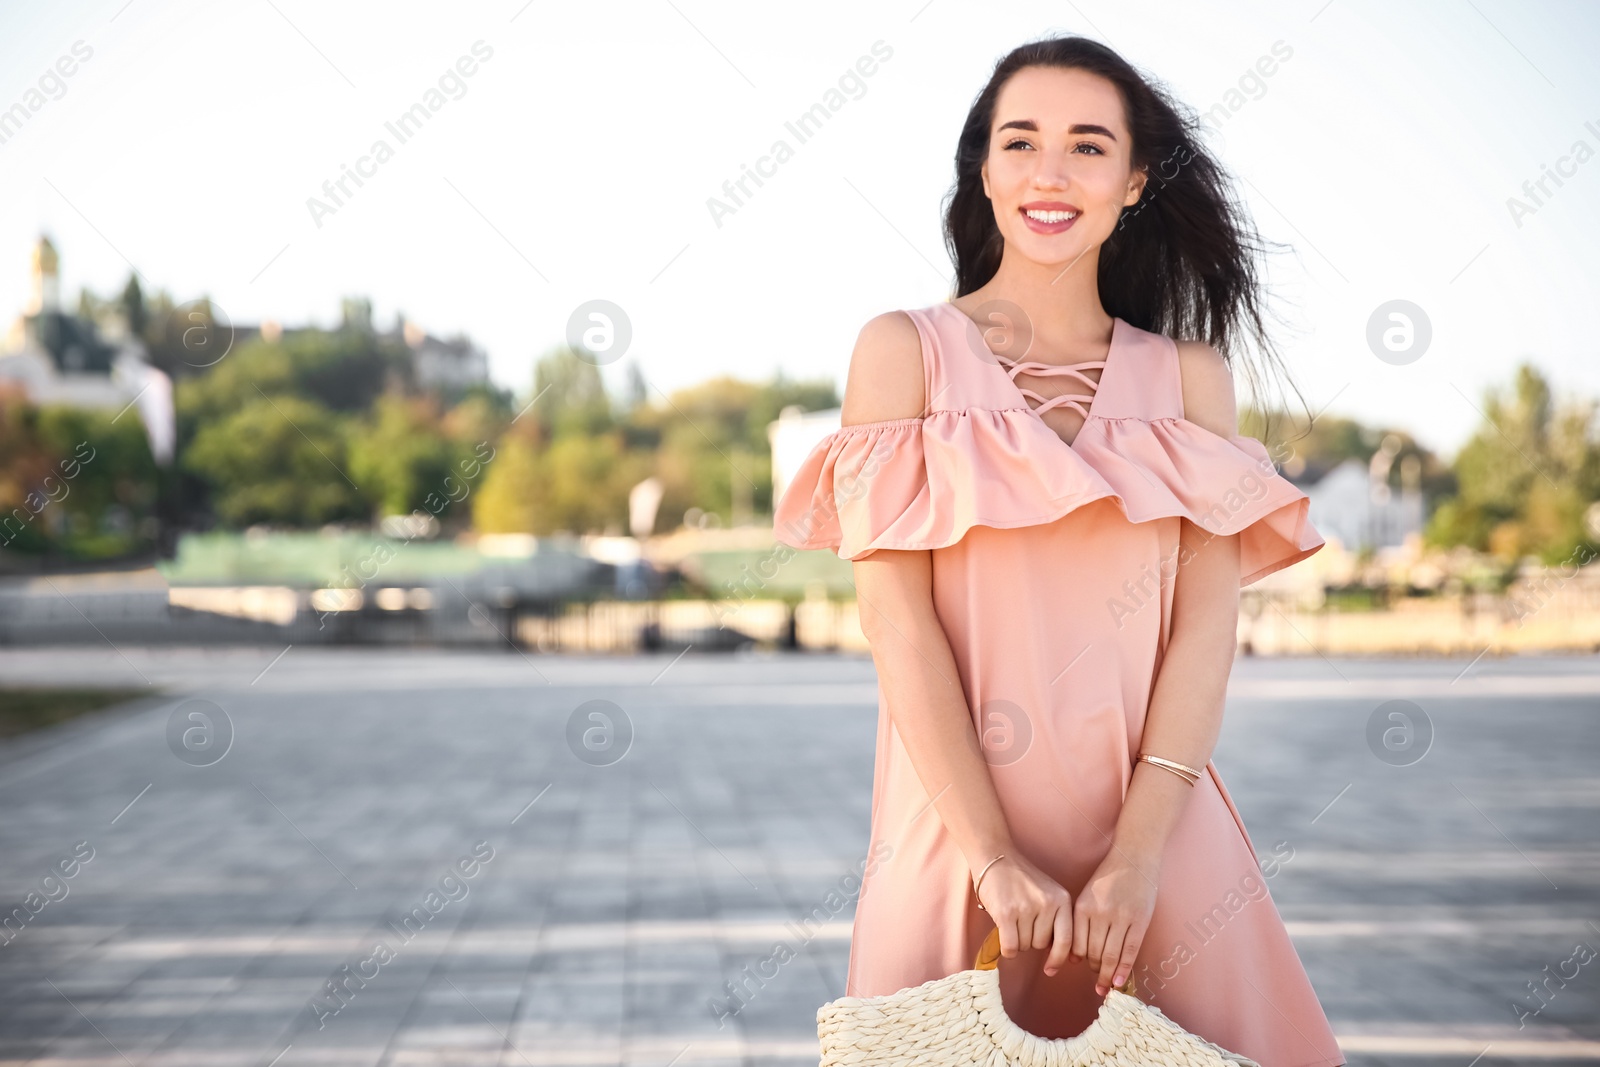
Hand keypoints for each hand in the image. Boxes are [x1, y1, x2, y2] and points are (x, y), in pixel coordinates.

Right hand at [973, 852, 1075, 975]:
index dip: (1059, 959)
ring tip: (1011, 918)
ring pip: (1024, 946)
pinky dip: (1006, 948)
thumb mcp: (1048, 894)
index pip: (1066, 940)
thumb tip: (1058, 955)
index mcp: (1062, 899)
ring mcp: (1026, 908)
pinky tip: (1003, 935)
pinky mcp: (1006, 913)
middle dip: (1030, 940)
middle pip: (1040, 945)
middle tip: (1021, 922)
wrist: (995, 857)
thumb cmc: (1021, 880)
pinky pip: (1010, 947)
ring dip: (1016, 940)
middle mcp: (1047, 904)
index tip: (1050, 970)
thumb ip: (1056, 920)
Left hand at [1069, 848, 1159, 995]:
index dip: (1076, 960)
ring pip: (1111, 955)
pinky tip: (1119, 982)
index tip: (1078, 968)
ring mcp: (1121, 918)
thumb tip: (1073, 958)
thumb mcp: (1087, 895)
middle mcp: (1100, 914)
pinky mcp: (1140, 921)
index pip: (1075, 944)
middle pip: (1093, 953)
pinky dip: (1124, 969)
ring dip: (1108, 974)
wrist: (1135, 857)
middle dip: (1094, 970)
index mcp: (1082, 907)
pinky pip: (1130, 951)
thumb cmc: (1109, 877)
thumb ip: (1079, 923)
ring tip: (1106, 985)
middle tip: (1096, 982)